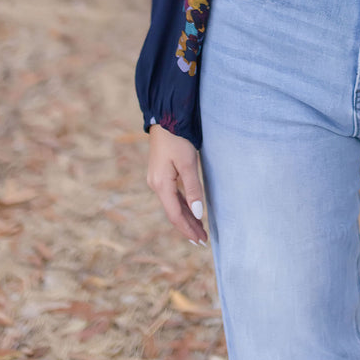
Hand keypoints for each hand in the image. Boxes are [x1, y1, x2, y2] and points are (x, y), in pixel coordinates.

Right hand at [146, 125, 207, 244]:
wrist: (165, 118)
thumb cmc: (178, 138)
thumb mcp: (188, 163)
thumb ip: (193, 189)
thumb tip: (199, 214)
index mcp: (161, 185)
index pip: (175, 215)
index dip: (188, 229)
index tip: (200, 241)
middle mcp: (156, 185)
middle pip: (173, 213)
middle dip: (188, 227)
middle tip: (203, 240)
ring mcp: (157, 180)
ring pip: (173, 205)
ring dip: (186, 218)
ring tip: (199, 230)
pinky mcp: (160, 175)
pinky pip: (172, 196)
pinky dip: (183, 206)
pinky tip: (191, 211)